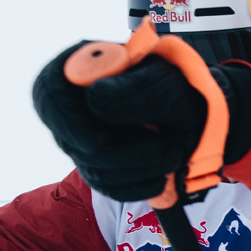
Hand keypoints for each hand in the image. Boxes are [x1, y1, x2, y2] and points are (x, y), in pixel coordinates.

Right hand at [31, 29, 250, 202]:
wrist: (199, 114)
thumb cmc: (180, 87)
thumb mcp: (169, 81)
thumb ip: (137, 88)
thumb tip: (94, 99)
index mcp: (80, 64)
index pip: (51, 93)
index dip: (73, 121)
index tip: (107, 138)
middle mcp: (70, 102)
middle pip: (71, 141)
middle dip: (121, 154)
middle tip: (163, 148)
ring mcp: (79, 136)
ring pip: (93, 168)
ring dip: (141, 168)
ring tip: (173, 153)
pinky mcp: (96, 164)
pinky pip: (108, 186)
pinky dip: (140, 185)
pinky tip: (162, 173)